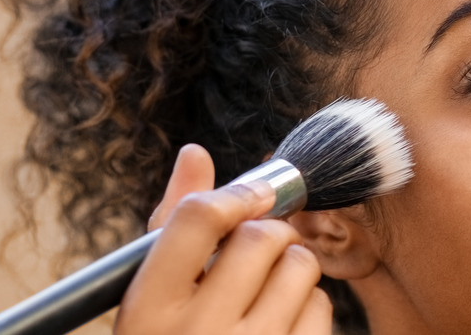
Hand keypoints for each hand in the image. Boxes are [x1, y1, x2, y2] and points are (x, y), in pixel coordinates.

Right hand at [114, 144, 332, 334]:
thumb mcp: (152, 293)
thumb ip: (172, 223)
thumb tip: (195, 152)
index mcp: (148, 306)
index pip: (196, 219)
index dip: (233, 195)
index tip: (253, 195)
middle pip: (259, 237)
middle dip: (265, 232)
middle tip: (255, 249)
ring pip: (301, 266)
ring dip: (290, 265)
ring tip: (265, 288)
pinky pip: (322, 306)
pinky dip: (308, 302)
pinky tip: (281, 320)